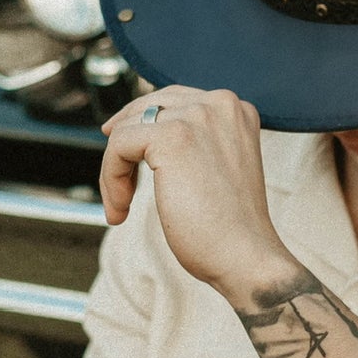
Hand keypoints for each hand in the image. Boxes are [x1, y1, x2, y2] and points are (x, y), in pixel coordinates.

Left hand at [100, 86, 288, 298]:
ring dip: (114, 172)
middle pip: (145, 108)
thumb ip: (192, 142)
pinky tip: (121, 210)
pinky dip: (111, 180)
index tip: (125, 160)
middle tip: (117, 187)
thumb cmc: (229, 226)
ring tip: (121, 207)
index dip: (142, 130)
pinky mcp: (172, 137)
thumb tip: (134, 131)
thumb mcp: (215, 168)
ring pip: (126, 129)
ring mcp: (197, 117)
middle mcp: (220, 103)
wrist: (246, 256)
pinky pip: (117, 146)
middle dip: (124, 147)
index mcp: (236, 109)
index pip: (173, 101)